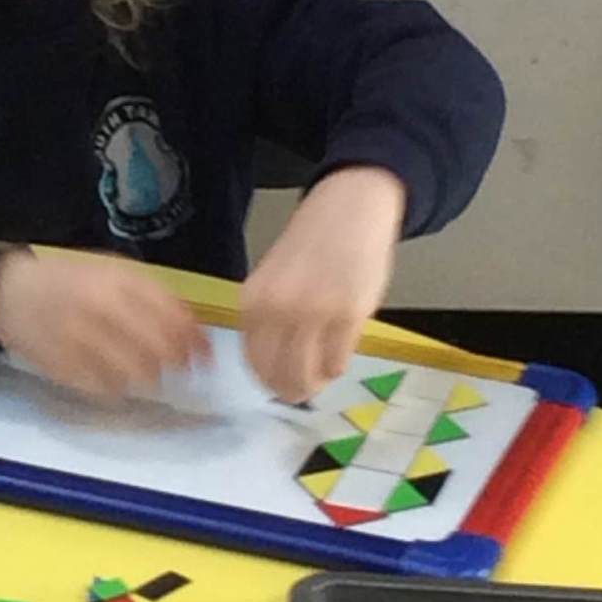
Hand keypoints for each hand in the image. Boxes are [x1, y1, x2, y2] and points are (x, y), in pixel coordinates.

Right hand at [0, 251, 210, 398]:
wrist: (11, 294)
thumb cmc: (70, 280)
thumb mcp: (113, 270)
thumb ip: (152, 293)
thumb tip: (194, 328)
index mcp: (117, 281)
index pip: (172, 316)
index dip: (196, 341)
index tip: (207, 356)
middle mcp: (101, 309)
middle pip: (159, 348)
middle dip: (179, 364)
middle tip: (184, 371)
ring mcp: (82, 341)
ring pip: (136, 374)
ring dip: (152, 378)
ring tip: (152, 375)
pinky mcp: (65, 368)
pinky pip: (107, 389)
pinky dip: (121, 388)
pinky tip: (119, 380)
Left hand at [240, 166, 406, 400]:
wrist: (349, 210)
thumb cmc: (312, 245)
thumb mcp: (273, 279)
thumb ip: (268, 318)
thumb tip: (271, 362)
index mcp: (253, 300)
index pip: (253, 360)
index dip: (267, 380)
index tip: (277, 385)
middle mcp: (278, 310)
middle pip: (278, 375)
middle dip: (290, 390)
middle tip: (302, 392)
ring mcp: (313, 314)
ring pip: (307, 376)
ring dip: (314, 384)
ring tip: (321, 378)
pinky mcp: (348, 315)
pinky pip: (337, 363)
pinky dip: (337, 368)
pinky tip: (339, 356)